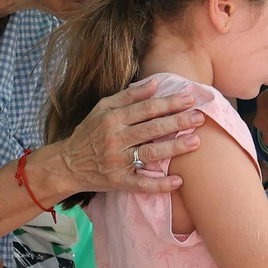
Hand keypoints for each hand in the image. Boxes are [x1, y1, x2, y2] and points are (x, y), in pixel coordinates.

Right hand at [57, 80, 205, 194]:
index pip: (146, 108)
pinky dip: (160, 185)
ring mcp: (117, 162)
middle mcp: (115, 139)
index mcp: (113, 119)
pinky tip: (178, 181)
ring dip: (174, 149)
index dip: (168, 103)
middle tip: (199, 118)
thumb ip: (128, 95)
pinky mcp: (119, 181)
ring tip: (196, 142)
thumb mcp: (103, 108)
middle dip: (178, 122)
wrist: (67, 164)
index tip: (189, 98)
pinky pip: (141, 184)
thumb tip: (154, 83)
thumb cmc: (90, 132)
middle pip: (152, 129)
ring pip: (150, 154)